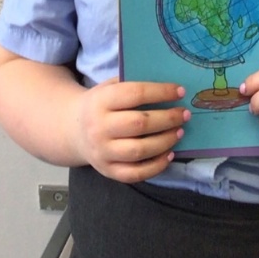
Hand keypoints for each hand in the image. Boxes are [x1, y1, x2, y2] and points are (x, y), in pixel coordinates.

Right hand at [70, 79, 190, 181]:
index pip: (135, 94)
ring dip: (165, 141)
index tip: (180, 91)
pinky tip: (169, 154)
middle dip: (167, 119)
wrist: (74, 130)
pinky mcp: (108, 171)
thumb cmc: (101, 105)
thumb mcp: (109, 87)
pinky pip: (136, 173)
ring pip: (139, 150)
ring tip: (179, 132)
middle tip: (184, 114)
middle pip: (139, 124)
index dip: (160, 92)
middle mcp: (99, 128)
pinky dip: (156, 166)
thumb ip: (132, 84)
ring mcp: (102, 152)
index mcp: (100, 101)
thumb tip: (169, 86)